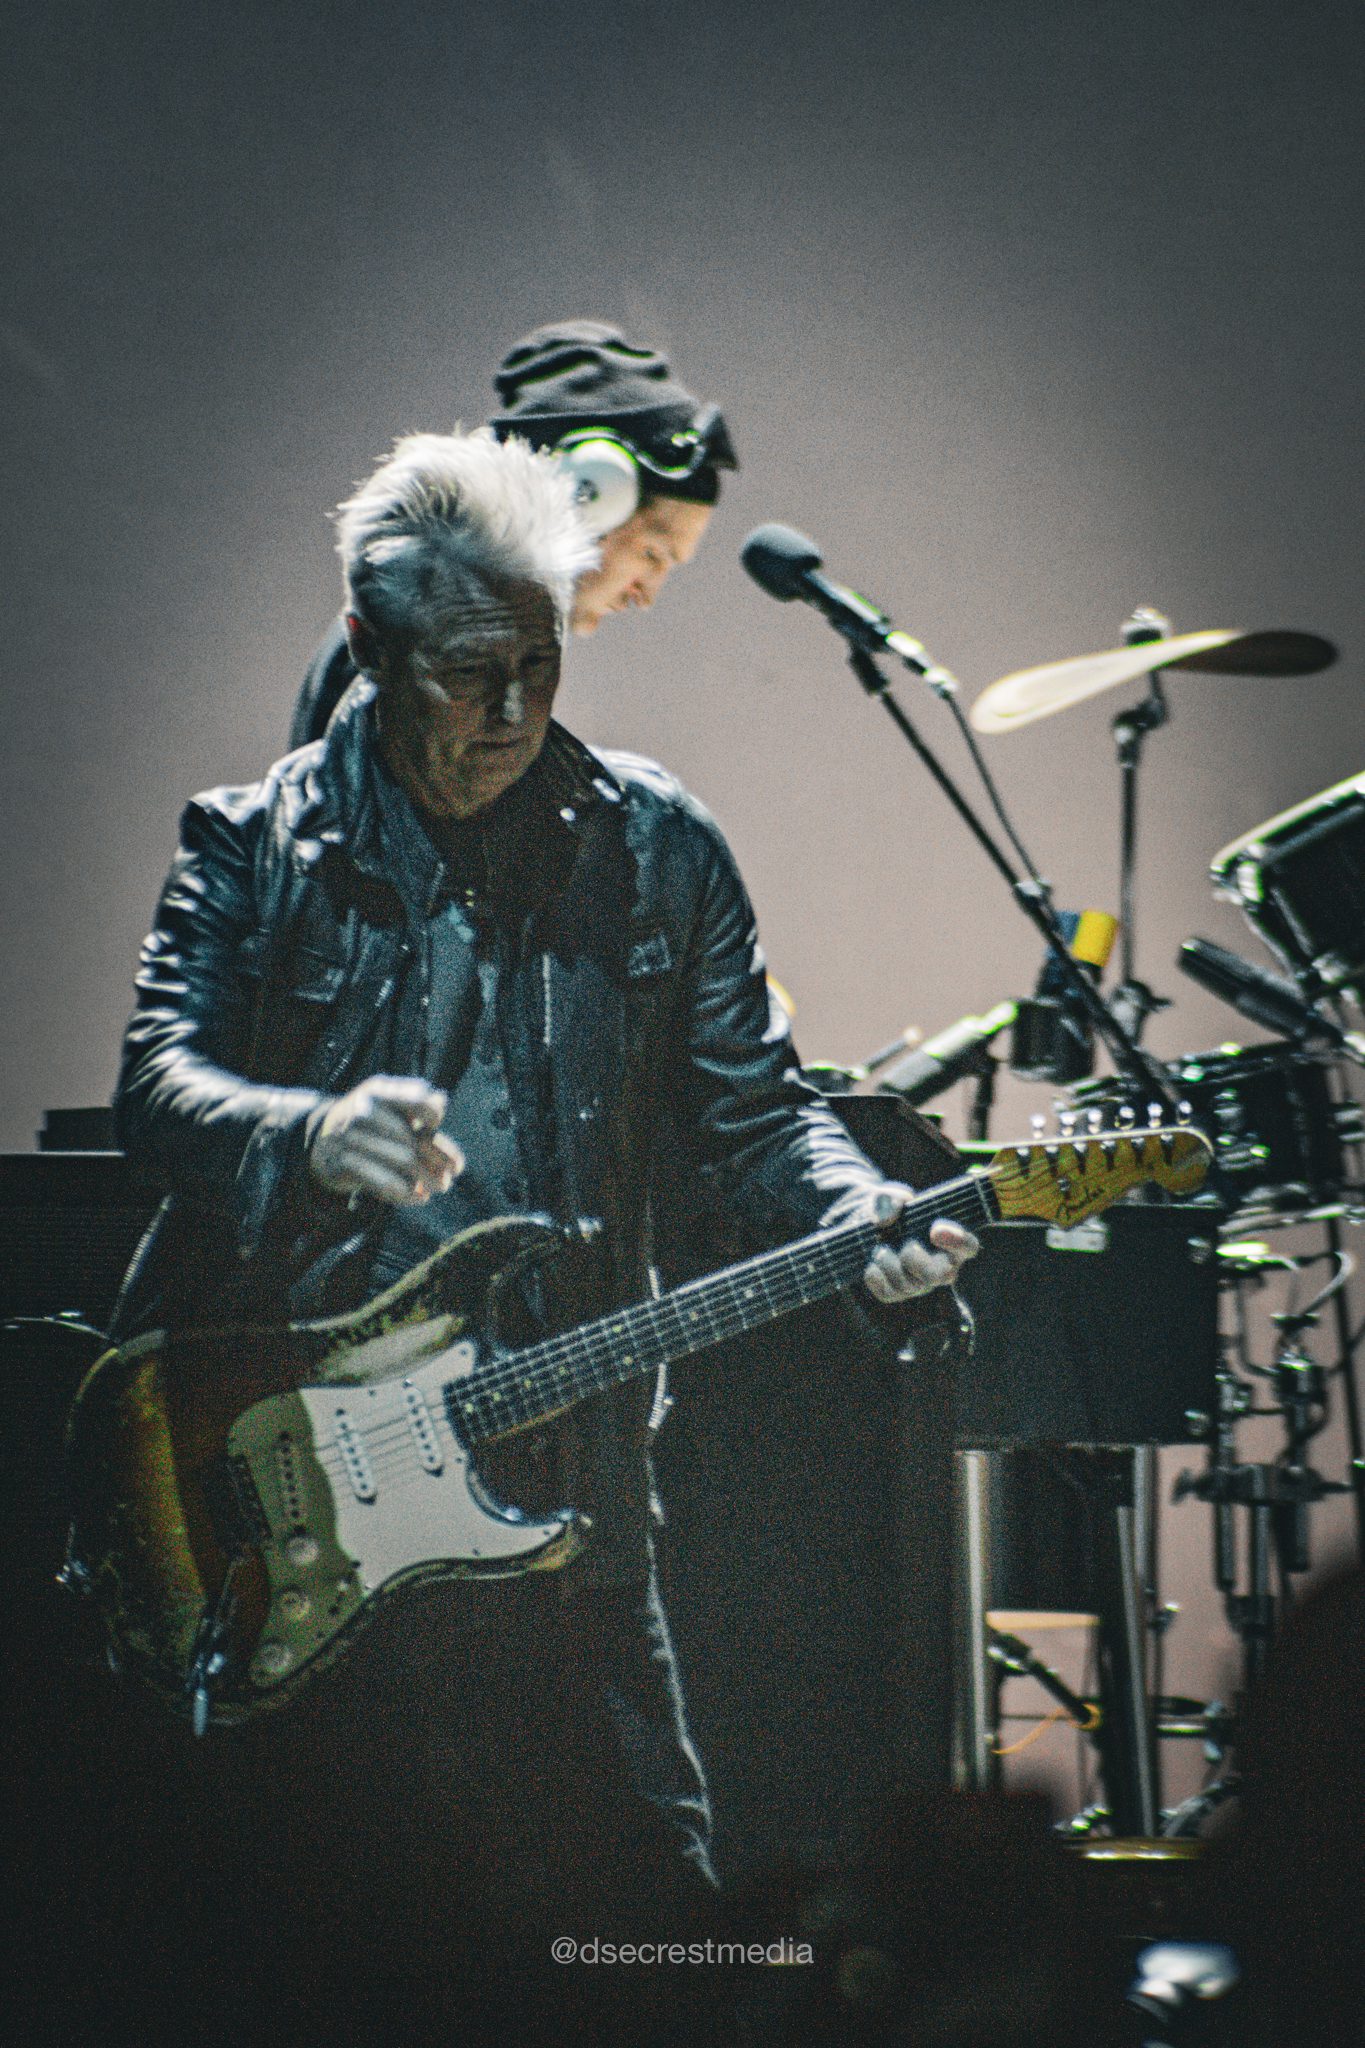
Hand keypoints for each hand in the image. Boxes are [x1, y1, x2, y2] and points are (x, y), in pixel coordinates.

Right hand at [308, 1077, 463, 1205]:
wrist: (320, 1142)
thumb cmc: (367, 1125)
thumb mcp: (386, 1105)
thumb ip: (415, 1104)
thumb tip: (440, 1100)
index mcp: (377, 1092)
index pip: (416, 1099)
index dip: (432, 1116)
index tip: (433, 1129)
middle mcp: (363, 1111)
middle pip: (413, 1139)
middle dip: (438, 1159)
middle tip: (452, 1174)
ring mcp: (351, 1138)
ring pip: (404, 1161)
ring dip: (427, 1178)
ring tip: (440, 1187)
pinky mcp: (344, 1164)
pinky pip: (385, 1182)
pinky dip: (407, 1193)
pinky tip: (420, 1197)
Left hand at [861, 1186, 978, 1303]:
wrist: (866, 1226)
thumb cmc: (890, 1210)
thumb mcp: (887, 1196)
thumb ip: (889, 1199)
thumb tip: (885, 1220)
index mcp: (949, 1238)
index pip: (968, 1245)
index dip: (958, 1241)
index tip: (935, 1229)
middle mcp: (940, 1265)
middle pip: (943, 1276)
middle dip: (918, 1259)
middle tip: (905, 1245)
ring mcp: (919, 1282)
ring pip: (910, 1285)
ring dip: (889, 1263)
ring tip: (879, 1247)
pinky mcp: (897, 1292)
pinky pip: (888, 1293)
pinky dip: (876, 1276)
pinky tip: (872, 1263)